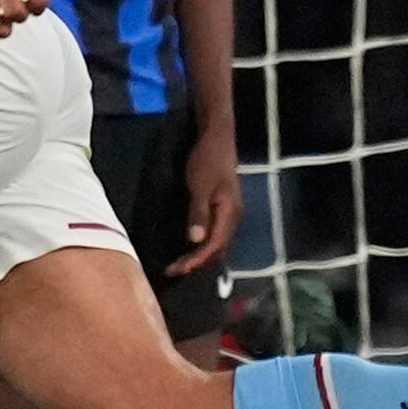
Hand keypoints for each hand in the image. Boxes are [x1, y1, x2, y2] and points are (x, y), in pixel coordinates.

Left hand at [171, 110, 239, 277]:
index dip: (196, 260)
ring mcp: (230, 212)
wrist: (218, 138)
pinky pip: (216, 232)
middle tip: (174, 270)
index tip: (177, 269)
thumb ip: (198, 213)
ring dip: (200, 254)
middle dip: (197, 261)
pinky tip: (192, 244)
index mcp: (230, 213)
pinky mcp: (225, 206)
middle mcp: (233, 217)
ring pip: (218, 241)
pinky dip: (204, 243)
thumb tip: (195, 240)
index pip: (213, 246)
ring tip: (182, 263)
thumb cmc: (207, 160)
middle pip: (218, 248)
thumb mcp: (199, 186)